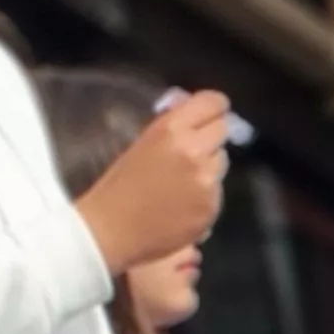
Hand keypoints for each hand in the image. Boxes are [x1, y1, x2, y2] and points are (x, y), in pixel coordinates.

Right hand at [77, 92, 231, 270]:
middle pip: (222, 130)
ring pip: (221, 161)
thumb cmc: (116, 185)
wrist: (110, 231)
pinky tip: (181, 203)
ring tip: (181, 181)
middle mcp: (195, 151)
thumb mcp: (140, 142)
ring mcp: (207, 181)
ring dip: (208, 165)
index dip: (212, 107)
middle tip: (191, 149)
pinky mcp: (212, 208)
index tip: (207, 114)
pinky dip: (204, 194)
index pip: (214, 103)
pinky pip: (217, 191)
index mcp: (171, 129)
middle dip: (209, 136)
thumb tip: (190, 109)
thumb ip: (171, 126)